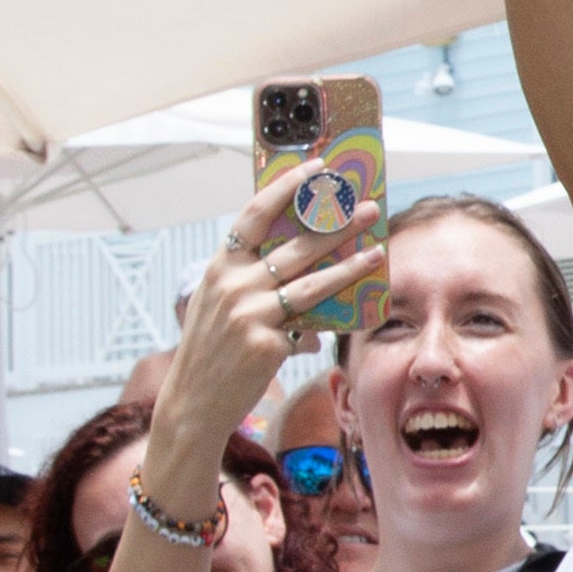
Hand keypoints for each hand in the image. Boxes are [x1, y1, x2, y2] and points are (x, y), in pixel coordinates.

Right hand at [170, 159, 387, 440]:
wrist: (193, 403)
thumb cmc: (214, 350)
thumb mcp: (223, 305)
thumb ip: (256, 281)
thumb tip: (311, 264)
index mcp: (220, 267)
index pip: (255, 214)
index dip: (287, 187)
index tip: (317, 168)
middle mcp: (232, 285)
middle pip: (294, 245)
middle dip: (336, 223)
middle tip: (368, 207)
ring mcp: (249, 313)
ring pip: (312, 282)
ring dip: (350, 265)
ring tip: (378, 250)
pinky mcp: (266, 342)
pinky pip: (312, 324)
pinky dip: (335, 318)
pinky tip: (359, 313)